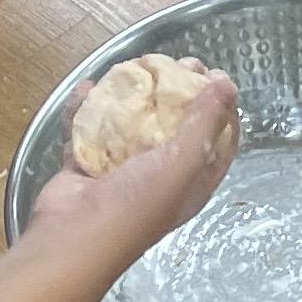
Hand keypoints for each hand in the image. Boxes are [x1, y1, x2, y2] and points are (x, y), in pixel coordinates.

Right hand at [22, 65, 240, 249]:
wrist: (73, 237)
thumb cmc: (136, 205)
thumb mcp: (183, 162)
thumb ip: (205, 122)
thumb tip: (228, 85)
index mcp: (191, 181)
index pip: (218, 140)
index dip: (221, 108)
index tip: (215, 76)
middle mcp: (160, 176)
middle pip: (175, 125)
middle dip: (179, 92)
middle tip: (179, 63)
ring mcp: (121, 170)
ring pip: (132, 123)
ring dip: (133, 94)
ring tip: (136, 65)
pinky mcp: (87, 166)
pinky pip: (89, 130)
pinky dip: (87, 109)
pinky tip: (87, 88)